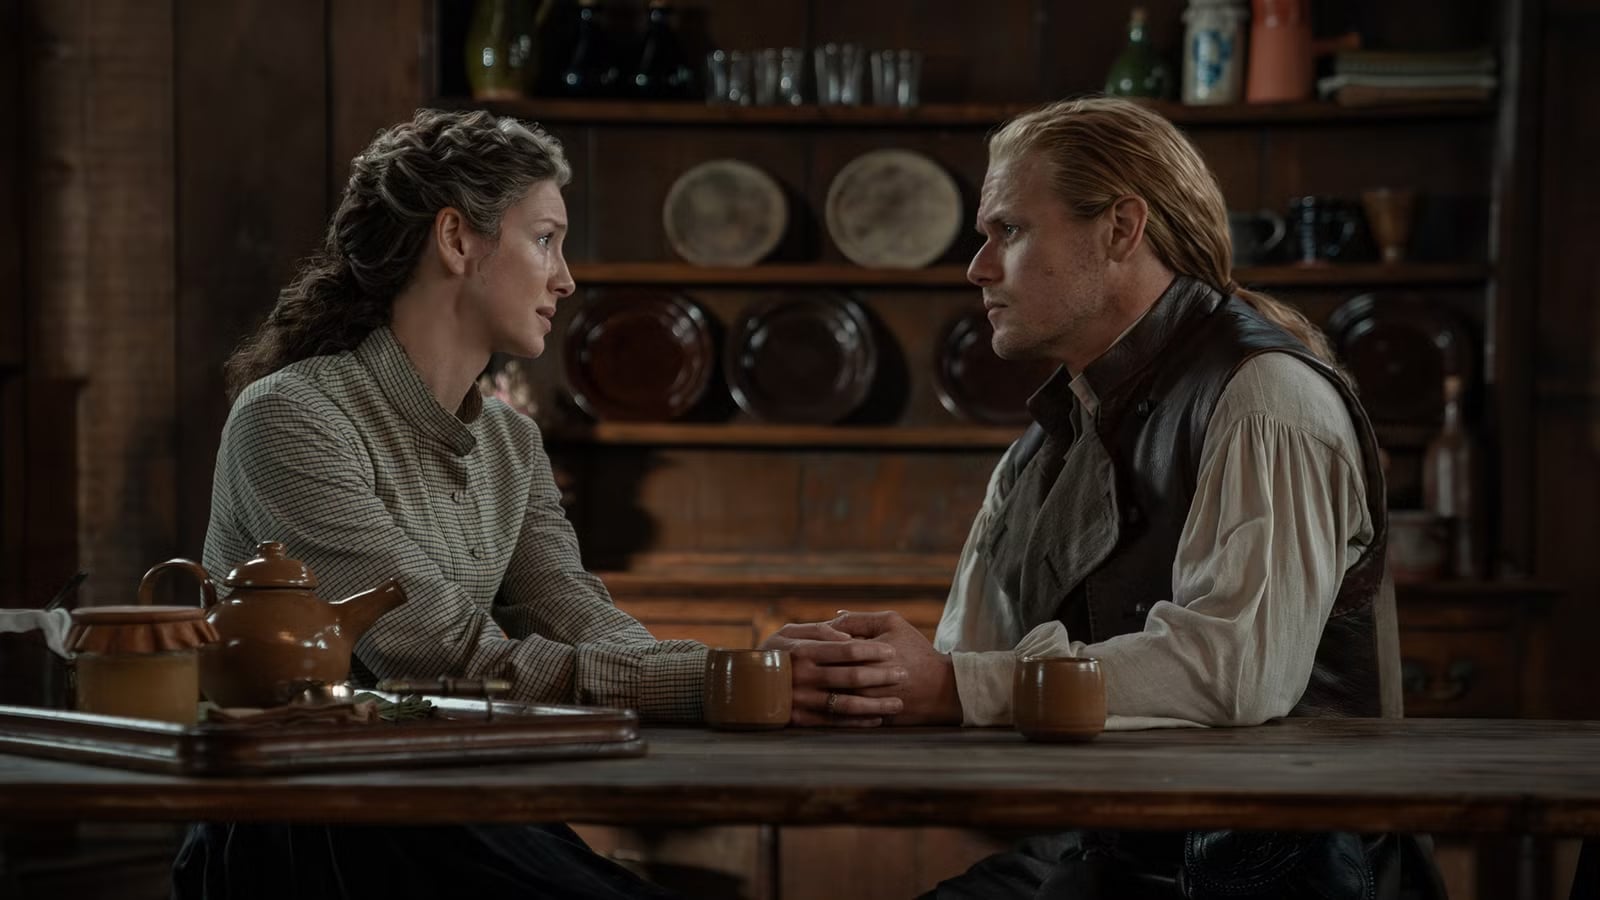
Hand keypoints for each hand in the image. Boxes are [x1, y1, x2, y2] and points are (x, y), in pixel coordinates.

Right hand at [759, 621, 905, 726]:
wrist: (742, 684)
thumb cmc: (774, 651)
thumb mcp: (790, 632)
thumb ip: (820, 630)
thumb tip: (849, 635)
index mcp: (804, 651)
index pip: (846, 650)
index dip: (872, 651)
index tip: (892, 652)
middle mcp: (803, 677)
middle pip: (851, 677)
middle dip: (881, 676)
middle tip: (903, 674)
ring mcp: (802, 700)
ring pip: (846, 704)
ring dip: (876, 705)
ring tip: (898, 704)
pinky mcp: (800, 720)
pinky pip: (835, 723)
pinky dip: (858, 722)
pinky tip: (877, 719)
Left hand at [830, 610, 961, 725]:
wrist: (940, 689)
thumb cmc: (915, 651)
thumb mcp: (892, 624)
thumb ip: (859, 618)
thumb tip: (832, 616)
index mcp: (861, 656)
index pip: (825, 647)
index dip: (820, 642)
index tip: (822, 639)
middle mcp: (858, 683)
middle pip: (822, 673)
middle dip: (817, 664)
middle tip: (815, 658)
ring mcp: (860, 705)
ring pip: (827, 694)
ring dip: (822, 685)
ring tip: (824, 674)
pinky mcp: (865, 720)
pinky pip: (839, 713)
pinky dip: (833, 702)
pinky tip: (834, 692)